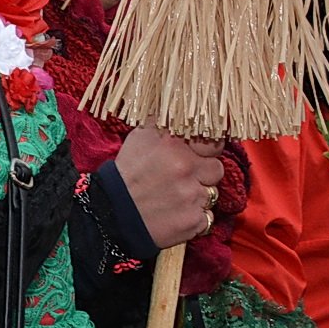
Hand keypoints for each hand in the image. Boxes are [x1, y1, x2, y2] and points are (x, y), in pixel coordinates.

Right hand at [114, 128, 226, 247]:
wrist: (111, 214)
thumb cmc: (127, 173)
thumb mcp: (139, 138)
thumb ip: (164, 122)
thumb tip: (178, 106)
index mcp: (174, 145)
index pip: (214, 142)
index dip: (209, 150)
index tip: (201, 155)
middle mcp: (186, 168)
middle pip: (217, 169)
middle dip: (203, 174)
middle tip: (183, 178)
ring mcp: (192, 196)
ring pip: (212, 195)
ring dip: (197, 196)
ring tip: (174, 197)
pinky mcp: (194, 221)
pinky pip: (206, 217)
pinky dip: (194, 217)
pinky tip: (175, 213)